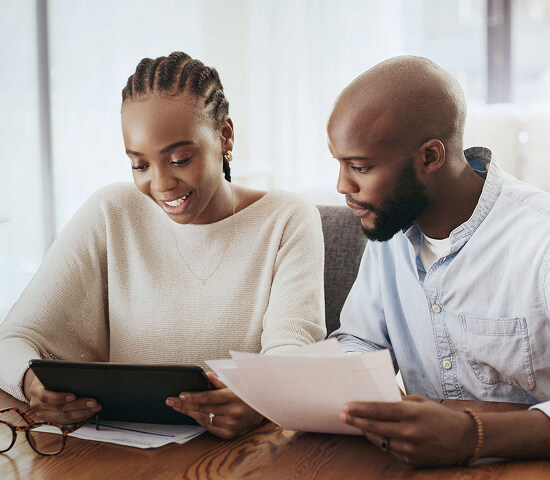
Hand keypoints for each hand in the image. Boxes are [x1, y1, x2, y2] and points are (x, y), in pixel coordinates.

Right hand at [23, 369, 100, 423]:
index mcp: (35, 390)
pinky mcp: (52, 420)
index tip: (73, 396)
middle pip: (59, 408)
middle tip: (94, 402)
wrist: (41, 385)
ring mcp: (44, 414)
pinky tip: (91, 412)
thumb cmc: (51, 375)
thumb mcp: (53, 370)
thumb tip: (86, 369)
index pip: (46, 396)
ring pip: (65, 417)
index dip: (60, 397)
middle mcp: (37, 405)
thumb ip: (65, 370)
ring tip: (96, 407)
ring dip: (83, 412)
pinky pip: (67, 421)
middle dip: (79, 405)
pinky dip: (81, 417)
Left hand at [165, 371, 263, 438]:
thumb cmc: (246, 392)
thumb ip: (220, 381)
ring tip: (178, 407)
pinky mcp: (230, 434)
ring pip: (204, 419)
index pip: (208, 398)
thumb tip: (207, 375)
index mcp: (235, 397)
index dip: (193, 397)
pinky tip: (191, 414)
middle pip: (203, 409)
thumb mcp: (235, 383)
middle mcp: (234, 412)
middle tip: (171, 401)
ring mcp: (232, 425)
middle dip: (185, 405)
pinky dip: (199, 420)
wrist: (263, 408)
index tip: (180, 395)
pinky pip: (210, 427)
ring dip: (189, 413)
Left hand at [340, 394, 477, 466]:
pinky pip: (390, 449)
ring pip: (379, 440)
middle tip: (342, 415)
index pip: (379, 410)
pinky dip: (381, 441)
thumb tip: (378, 392)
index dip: (360, 408)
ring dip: (365, 431)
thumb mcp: (420, 401)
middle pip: (374, 426)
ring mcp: (411, 448)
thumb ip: (398, 399)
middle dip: (356, 420)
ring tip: (354, 423)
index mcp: (411, 413)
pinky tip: (372, 434)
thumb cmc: (439, 415)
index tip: (346, 405)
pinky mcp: (412, 460)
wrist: (464, 439)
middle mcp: (410, 432)